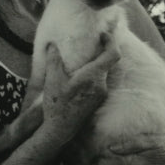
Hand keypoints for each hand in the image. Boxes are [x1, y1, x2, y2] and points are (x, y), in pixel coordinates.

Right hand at [40, 30, 120, 144]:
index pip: (112, 54)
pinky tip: (80, 77)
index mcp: (93, 76)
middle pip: (108, 63)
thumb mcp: (52, 80)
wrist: (60, 129)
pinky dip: (93, 75)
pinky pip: (100, 82)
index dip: (111, 41)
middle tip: (92, 44)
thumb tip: (52, 46)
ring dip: (96, 65)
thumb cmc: (56, 104)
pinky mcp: (98, 101)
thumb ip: (54, 60)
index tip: (103, 35)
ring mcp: (102, 94)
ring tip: (83, 62)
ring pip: (103, 73)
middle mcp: (102, 85)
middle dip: (102, 52)